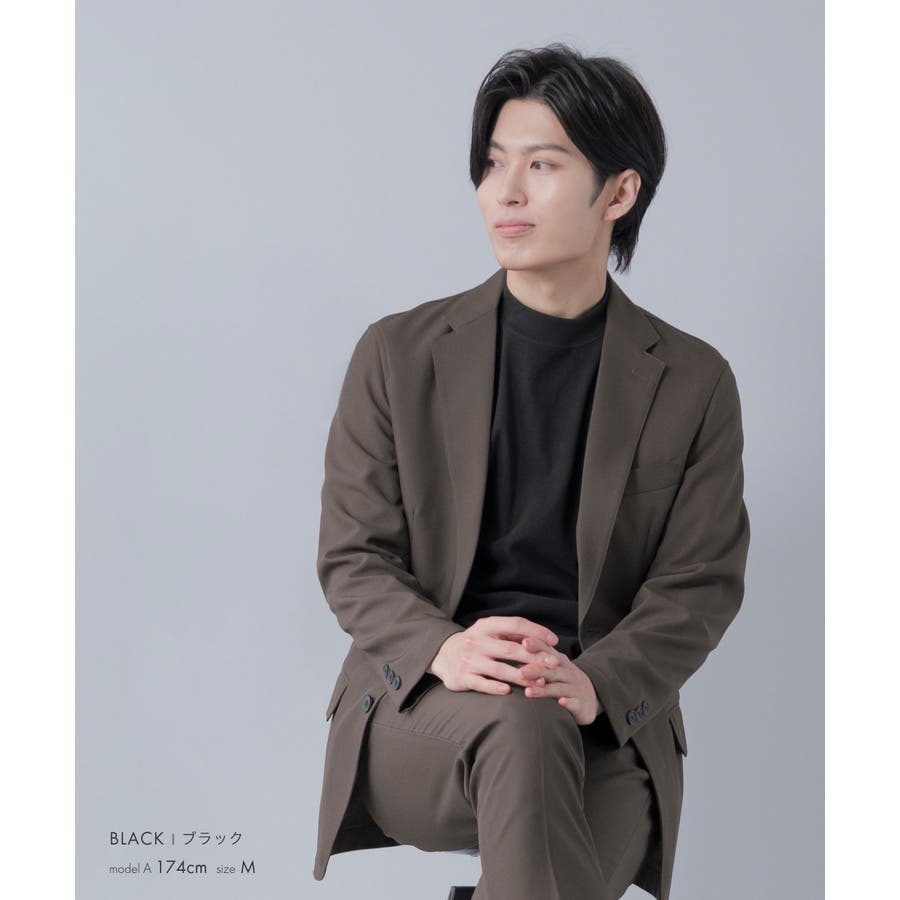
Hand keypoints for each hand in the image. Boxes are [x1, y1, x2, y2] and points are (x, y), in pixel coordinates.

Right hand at [427, 616, 559, 694]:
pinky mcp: (463, 677)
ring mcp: (469, 660)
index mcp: (486, 626)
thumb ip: (512, 634)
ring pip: (499, 669)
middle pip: (510, 649)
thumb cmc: (477, 643)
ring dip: (521, 676)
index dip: (536, 631)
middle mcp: (477, 641)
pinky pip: (482, 684)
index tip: (554, 641)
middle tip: (553, 664)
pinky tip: (509, 691)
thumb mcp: (490, 631)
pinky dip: (496, 688)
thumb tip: (544, 639)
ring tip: (539, 682)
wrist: (443, 655)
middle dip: (534, 657)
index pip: (515, 624)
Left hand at [518, 636, 602, 726]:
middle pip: (551, 670)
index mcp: (559, 661)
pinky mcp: (581, 704)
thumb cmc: (564, 680)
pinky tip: (561, 703)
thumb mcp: (552, 667)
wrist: (592, 696)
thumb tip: (509, 651)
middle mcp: (568, 672)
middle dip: (535, 670)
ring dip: (544, 690)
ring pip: (559, 687)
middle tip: (520, 672)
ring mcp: (575, 688)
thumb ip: (534, 660)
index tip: (523, 642)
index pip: (547, 651)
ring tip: (528, 692)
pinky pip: (575, 703)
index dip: (537, 646)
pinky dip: (568, 703)